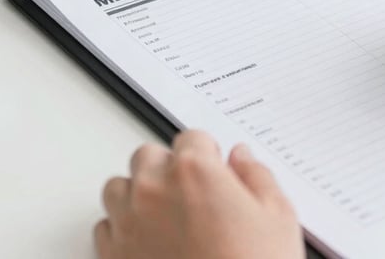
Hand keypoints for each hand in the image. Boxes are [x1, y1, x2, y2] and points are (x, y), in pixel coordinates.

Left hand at [95, 130, 303, 258]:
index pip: (192, 137)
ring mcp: (129, 225)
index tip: (217, 171)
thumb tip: (242, 158)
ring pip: (119, 187)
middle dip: (169, 167)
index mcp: (195, 171)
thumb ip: (256, 176)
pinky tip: (151, 242)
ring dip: (139, 193)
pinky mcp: (114, 257)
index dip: (209, 154)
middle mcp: (154, 190)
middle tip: (194, 192)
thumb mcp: (278, 216)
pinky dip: (123, 229)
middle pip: (148, 155)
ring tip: (169, 216)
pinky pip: (105, 228)